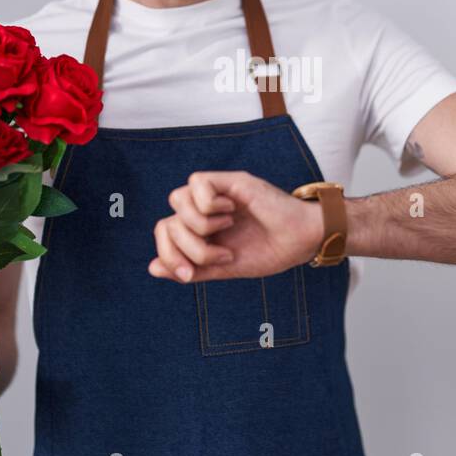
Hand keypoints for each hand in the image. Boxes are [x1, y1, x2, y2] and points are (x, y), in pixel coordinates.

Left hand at [148, 170, 324, 282]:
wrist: (303, 240)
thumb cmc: (270, 251)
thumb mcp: (225, 269)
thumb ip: (191, 268)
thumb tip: (152, 268)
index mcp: (200, 230)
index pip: (164, 233)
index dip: (168, 255)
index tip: (190, 275)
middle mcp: (203, 209)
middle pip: (166, 222)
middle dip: (188, 247)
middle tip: (222, 257)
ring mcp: (216, 193)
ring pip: (177, 200)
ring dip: (199, 226)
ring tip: (227, 233)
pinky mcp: (231, 181)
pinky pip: (198, 183)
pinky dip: (208, 204)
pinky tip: (231, 212)